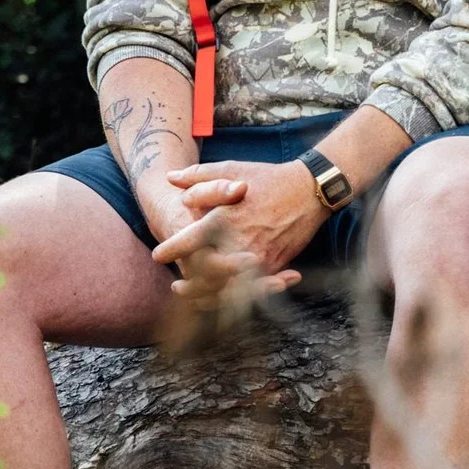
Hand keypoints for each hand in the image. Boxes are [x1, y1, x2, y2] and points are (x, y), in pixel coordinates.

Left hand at [151, 158, 326, 301]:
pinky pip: (252, 290)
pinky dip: (236, 298)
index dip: (170, 250)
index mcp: (225, 218)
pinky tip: (223, 299)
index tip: (159, 255)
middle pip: (207, 274)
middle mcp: (240, 242)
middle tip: (176, 287)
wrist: (310, 190)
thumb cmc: (267, 179)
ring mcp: (259, 257)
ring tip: (195, 300)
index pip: (189, 241)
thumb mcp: (231, 169)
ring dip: (209, 297)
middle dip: (189, 283)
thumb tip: (171, 180)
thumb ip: (198, 177)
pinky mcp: (274, 265)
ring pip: (229, 288)